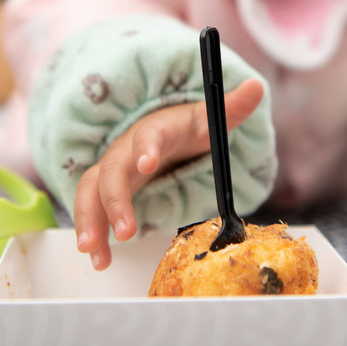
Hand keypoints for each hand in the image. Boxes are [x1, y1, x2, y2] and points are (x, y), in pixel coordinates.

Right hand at [73, 77, 264, 270]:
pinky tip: (99, 259)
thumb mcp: (208, 118)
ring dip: (89, 220)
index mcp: (156, 129)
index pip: (148, 134)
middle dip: (114, 200)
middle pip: (112, 170)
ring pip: (90, 190)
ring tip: (94, 250)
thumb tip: (256, 86)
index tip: (147, 164)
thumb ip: (231, 108)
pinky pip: (92, 210)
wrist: (162, 131)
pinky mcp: (107, 190)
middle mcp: (127, 149)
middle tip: (125, 231)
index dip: (145, 148)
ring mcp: (114, 170)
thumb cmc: (185, 127)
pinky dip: (93, 234)